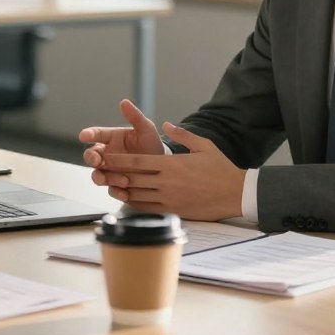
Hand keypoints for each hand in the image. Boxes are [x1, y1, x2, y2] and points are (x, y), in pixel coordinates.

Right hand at [79, 99, 164, 187]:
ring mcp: (111, 171)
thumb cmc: (152, 145)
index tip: (83, 135)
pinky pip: (112, 191)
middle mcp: (108, 155)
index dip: (88, 134)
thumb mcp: (146, 129)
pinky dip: (117, 192)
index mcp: (112, 138)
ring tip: (123, 179)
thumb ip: (135, 116)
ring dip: (105, 178)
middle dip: (91, 158)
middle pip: (91, 157)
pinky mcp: (118, 186)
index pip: (96, 134)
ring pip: (98, 175)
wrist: (164, 167)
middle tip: (98, 160)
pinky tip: (125, 192)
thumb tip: (124, 102)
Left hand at [100, 122, 244, 219]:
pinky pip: (149, 208)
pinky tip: (127, 199)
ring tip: (108, 185)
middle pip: (132, 178)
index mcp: (171, 164)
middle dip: (114, 174)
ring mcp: (169, 198)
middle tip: (99, 171)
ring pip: (138, 195)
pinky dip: (135, 204)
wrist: (235, 193)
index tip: (105, 156)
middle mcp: (167, 182)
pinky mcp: (175, 210)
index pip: (137, 162)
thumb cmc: (220, 167)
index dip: (118, 160)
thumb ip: (182, 134)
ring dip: (121, 190)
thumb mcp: (203, 144)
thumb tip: (165, 124)